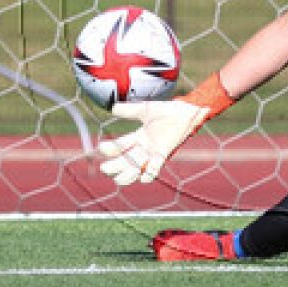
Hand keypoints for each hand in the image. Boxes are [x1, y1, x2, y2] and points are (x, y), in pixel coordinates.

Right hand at [98, 71, 233, 185]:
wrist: (185, 111)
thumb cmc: (167, 111)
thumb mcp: (144, 110)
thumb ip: (129, 110)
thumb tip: (112, 108)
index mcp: (138, 137)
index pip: (120, 146)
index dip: (110, 149)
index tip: (101, 146)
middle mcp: (143, 147)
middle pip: (125, 161)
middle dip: (114, 167)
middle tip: (105, 168)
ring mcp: (153, 151)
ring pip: (137, 168)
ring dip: (128, 176)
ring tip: (119, 178)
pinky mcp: (163, 153)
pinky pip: (155, 167)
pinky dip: (149, 174)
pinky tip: (143, 177)